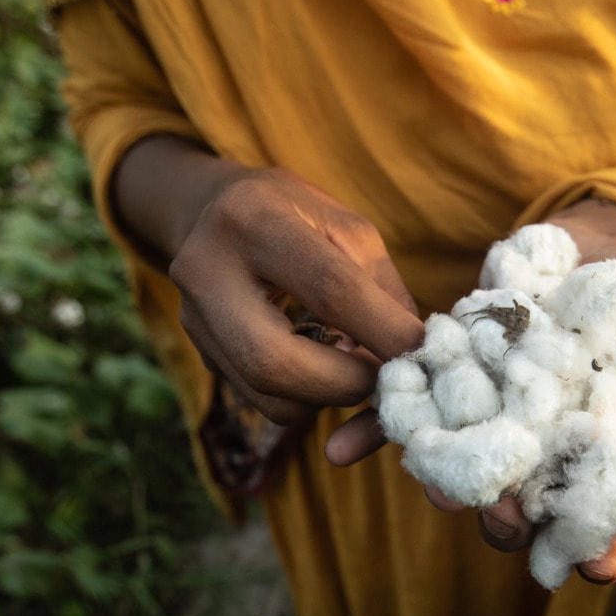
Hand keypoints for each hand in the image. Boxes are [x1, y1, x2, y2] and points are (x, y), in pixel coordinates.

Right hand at [113, 137, 423, 424]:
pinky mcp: (200, 355)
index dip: (383, 330)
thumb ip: (381, 291)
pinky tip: (321, 367)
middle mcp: (206, 271)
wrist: (212, 212)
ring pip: (269, 396)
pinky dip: (307, 399)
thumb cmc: (297, 217)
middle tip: (383, 377)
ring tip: (352, 365)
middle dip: (344, 383)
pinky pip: (263, 402)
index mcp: (253, 220)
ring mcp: (194, 319)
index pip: (329, 289)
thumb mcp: (348, 229)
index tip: (422, 351)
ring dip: (328, 398)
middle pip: (274, 361)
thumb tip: (412, 360)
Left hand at [330, 197, 615, 584]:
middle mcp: (537, 451)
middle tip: (504, 519)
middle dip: (510, 522)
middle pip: (521, 506)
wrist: (590, 243)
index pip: (600, 521)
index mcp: (597, 459)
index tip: (598, 566)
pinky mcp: (449, 381)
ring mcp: (491, 419)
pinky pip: (406, 416)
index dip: (601, 550)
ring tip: (438, 492)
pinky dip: (373, 433)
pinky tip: (340, 450)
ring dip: (447, 489)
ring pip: (463, 470)